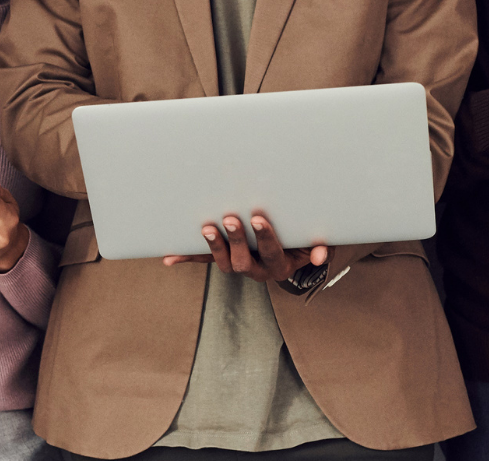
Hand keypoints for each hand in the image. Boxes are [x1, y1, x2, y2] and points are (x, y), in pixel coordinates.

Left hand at [162, 214, 327, 282]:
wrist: (294, 251)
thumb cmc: (305, 241)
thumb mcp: (316, 243)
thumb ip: (319, 247)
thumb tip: (319, 255)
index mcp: (279, 266)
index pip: (271, 252)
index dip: (264, 237)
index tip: (257, 218)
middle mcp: (258, 271)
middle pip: (243, 262)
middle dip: (235, 240)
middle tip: (230, 218)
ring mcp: (240, 266)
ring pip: (224, 264)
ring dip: (213, 247)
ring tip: (206, 228)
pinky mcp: (225, 259)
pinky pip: (204, 261)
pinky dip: (186, 259)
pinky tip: (169, 257)